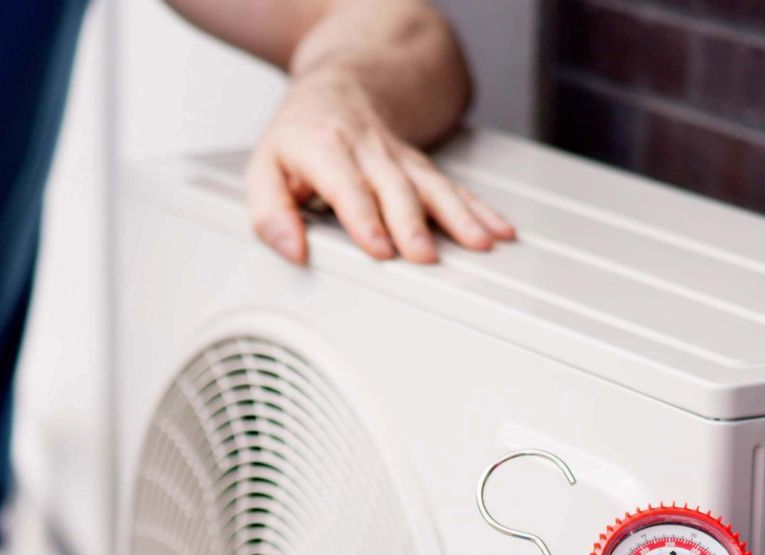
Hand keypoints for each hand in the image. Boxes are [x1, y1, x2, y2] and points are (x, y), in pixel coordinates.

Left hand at [246, 66, 513, 264]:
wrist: (341, 88)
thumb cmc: (300, 136)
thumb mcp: (264, 168)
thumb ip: (270, 214)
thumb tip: (292, 249)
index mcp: (324, 149)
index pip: (347, 186)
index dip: (364, 217)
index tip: (379, 248)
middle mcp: (367, 151)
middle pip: (395, 188)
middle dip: (412, 223)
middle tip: (424, 255)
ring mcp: (400, 158)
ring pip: (432, 185)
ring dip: (459, 216)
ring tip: (479, 244)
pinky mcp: (422, 167)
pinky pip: (454, 188)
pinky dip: (481, 210)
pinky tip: (499, 230)